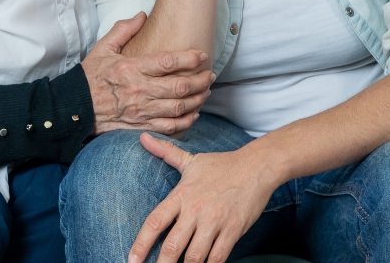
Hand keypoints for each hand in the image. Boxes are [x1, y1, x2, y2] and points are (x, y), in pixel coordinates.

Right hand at [81, 13, 215, 135]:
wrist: (74, 108)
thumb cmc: (89, 78)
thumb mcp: (102, 48)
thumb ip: (123, 30)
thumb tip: (142, 15)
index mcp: (131, 68)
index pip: (168, 62)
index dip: (189, 58)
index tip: (202, 56)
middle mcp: (139, 90)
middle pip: (179, 86)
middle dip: (201, 80)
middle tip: (210, 75)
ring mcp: (141, 111)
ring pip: (178, 107)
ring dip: (197, 100)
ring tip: (206, 92)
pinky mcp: (140, 127)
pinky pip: (169, 127)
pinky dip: (186, 122)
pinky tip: (194, 114)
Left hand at [129, 134, 276, 262]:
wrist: (257, 166)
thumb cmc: (222, 165)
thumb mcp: (191, 160)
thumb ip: (165, 152)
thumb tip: (142, 137)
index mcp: (182, 195)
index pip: (155, 222)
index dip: (141, 244)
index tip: (132, 260)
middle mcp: (195, 210)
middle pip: (172, 246)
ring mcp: (215, 221)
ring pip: (194, 256)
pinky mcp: (233, 230)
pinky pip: (218, 257)